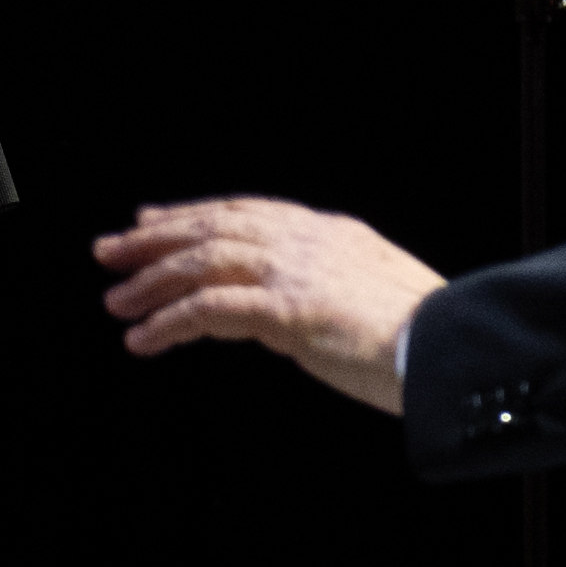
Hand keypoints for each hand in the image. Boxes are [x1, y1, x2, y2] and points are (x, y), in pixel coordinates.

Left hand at [97, 197, 441, 414]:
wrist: (455, 355)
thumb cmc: (422, 341)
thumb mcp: (369, 299)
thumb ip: (321, 293)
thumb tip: (275, 313)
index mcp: (332, 233)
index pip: (247, 211)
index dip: (194, 214)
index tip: (151, 221)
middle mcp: (309, 241)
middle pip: (214, 227)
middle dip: (156, 239)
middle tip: (109, 251)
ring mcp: (297, 271)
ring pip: (202, 262)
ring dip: (152, 283)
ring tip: (115, 302)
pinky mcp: (287, 308)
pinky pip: (208, 309)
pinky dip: (168, 323)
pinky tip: (143, 340)